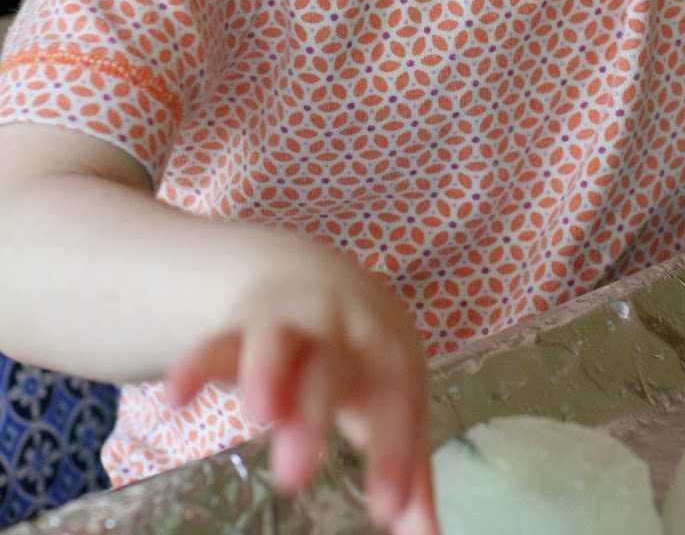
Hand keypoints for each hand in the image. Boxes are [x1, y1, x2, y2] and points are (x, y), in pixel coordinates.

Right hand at [164, 238, 438, 534]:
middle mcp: (337, 330)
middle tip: (296, 475)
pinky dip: (195, 366)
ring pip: (275, 342)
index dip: (393, 452)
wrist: (313, 275)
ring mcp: (285, 324)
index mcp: (385, 352)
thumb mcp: (390, 401)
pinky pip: (214, 343)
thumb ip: (407, 471)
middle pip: (328, 367)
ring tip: (258, 413)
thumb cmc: (362, 361)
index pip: (395, 399)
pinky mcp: (236, 327)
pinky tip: (177, 398)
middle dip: (312, 415)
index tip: (388, 509)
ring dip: (267, 372)